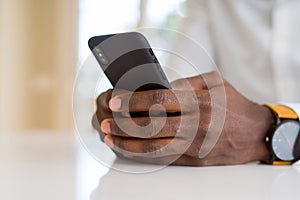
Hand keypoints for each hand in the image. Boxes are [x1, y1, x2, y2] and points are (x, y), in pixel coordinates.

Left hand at [93, 72, 273, 165]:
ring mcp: (194, 146)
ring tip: (110, 138)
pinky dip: (143, 155)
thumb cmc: (235, 103)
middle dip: (123, 125)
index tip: (115, 100)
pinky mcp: (194, 160)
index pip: (157, 101)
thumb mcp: (215, 81)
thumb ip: (186, 82)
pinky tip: (129, 150)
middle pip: (150, 126)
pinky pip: (164, 158)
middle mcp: (194, 125)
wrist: (256, 133)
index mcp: (198, 102)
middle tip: (106, 122)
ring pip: (153, 148)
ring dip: (128, 144)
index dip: (132, 101)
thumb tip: (159, 86)